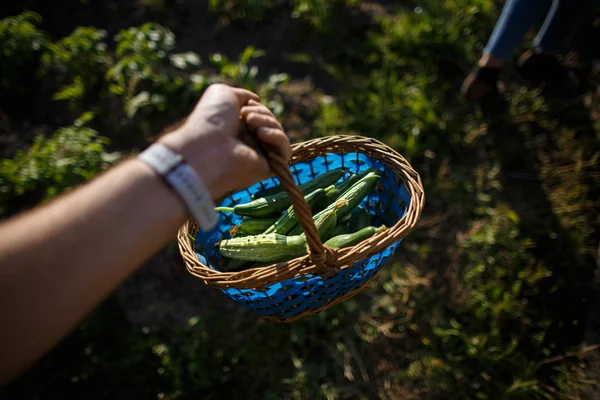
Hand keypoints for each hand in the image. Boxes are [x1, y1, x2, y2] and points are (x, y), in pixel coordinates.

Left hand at [159, 84, 290, 198]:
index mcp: (236, 128)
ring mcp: (258, 156)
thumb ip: (242, 95)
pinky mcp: (268, 169)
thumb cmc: (211, 120)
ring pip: (278, 134)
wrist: (207, 147)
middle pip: (271, 123)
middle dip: (263, 114)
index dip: (258, 108)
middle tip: (246, 116)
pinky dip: (277, 137)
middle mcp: (247, 143)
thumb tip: (256, 100)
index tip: (246, 106)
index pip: (260, 116)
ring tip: (251, 122)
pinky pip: (285, 151)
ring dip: (268, 122)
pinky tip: (262, 133)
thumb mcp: (223, 94)